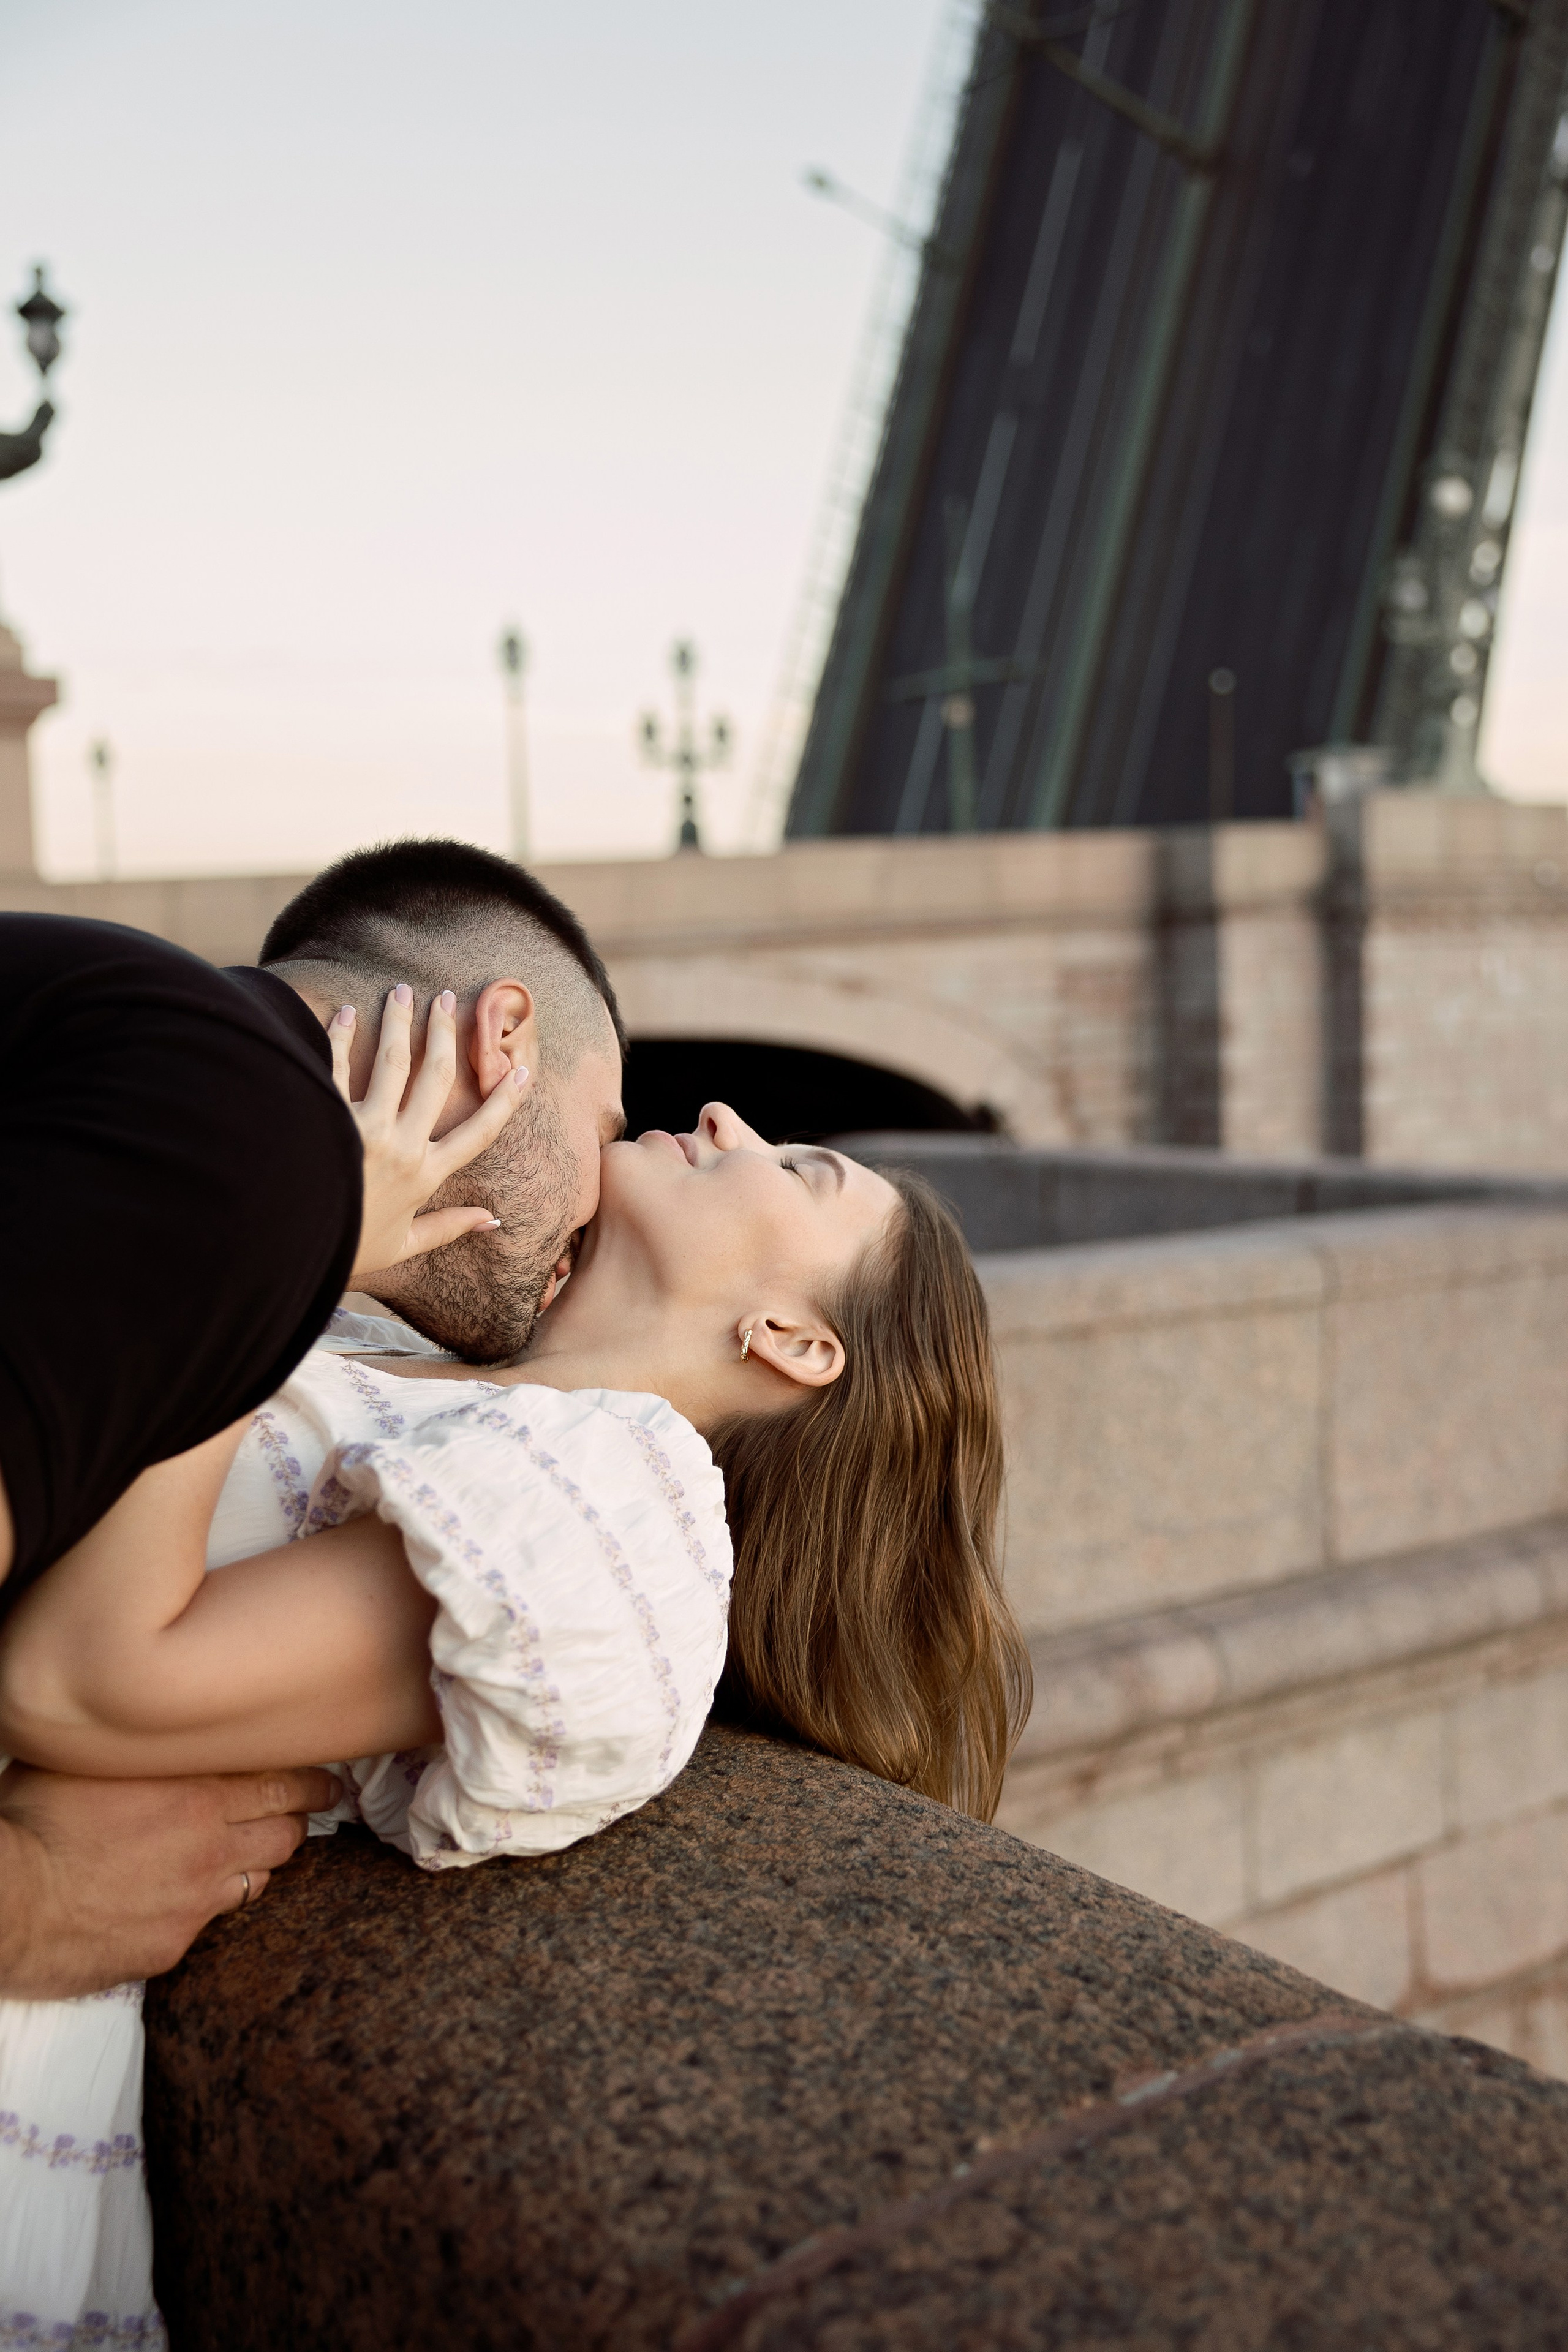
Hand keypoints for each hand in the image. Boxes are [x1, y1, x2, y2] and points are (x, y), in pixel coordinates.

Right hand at [0, 1762, 341, 1996]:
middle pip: (287, 1830)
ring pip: (260, 1877)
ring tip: (254, 1851)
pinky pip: (213, 1921)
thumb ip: (144, 1752)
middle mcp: (208, 1843)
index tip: (326, 1779)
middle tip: (308, 1810)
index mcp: (196, 1790)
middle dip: (300, 1819)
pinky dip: (210, 1905)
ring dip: (260, 1862)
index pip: (283, 1781)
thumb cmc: (35, 1819)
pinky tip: (195, 1897)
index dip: (311, 1781)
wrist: (8, 1899)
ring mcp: (195, 1898)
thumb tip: (159, 1735)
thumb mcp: (95, 1760)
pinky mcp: (173, 1944)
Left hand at [331, 985, 527, 1283]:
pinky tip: (344, 1014)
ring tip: (401, 991)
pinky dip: (340, 1037)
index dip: (504, 1102)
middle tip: (444, 999)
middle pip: (434, 1079)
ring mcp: (365, 1129)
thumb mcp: (402, 1246)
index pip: (478, 1134)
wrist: (285, 1245)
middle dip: (444, 1034)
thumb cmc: (344, 1249)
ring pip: (392, 1063)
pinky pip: (338, 1067)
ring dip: (399, 1023)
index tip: (523, 1071)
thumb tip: (491, 1220)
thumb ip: (448, 1228)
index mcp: (425, 1176)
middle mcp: (402, 1146)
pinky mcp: (328, 1117)